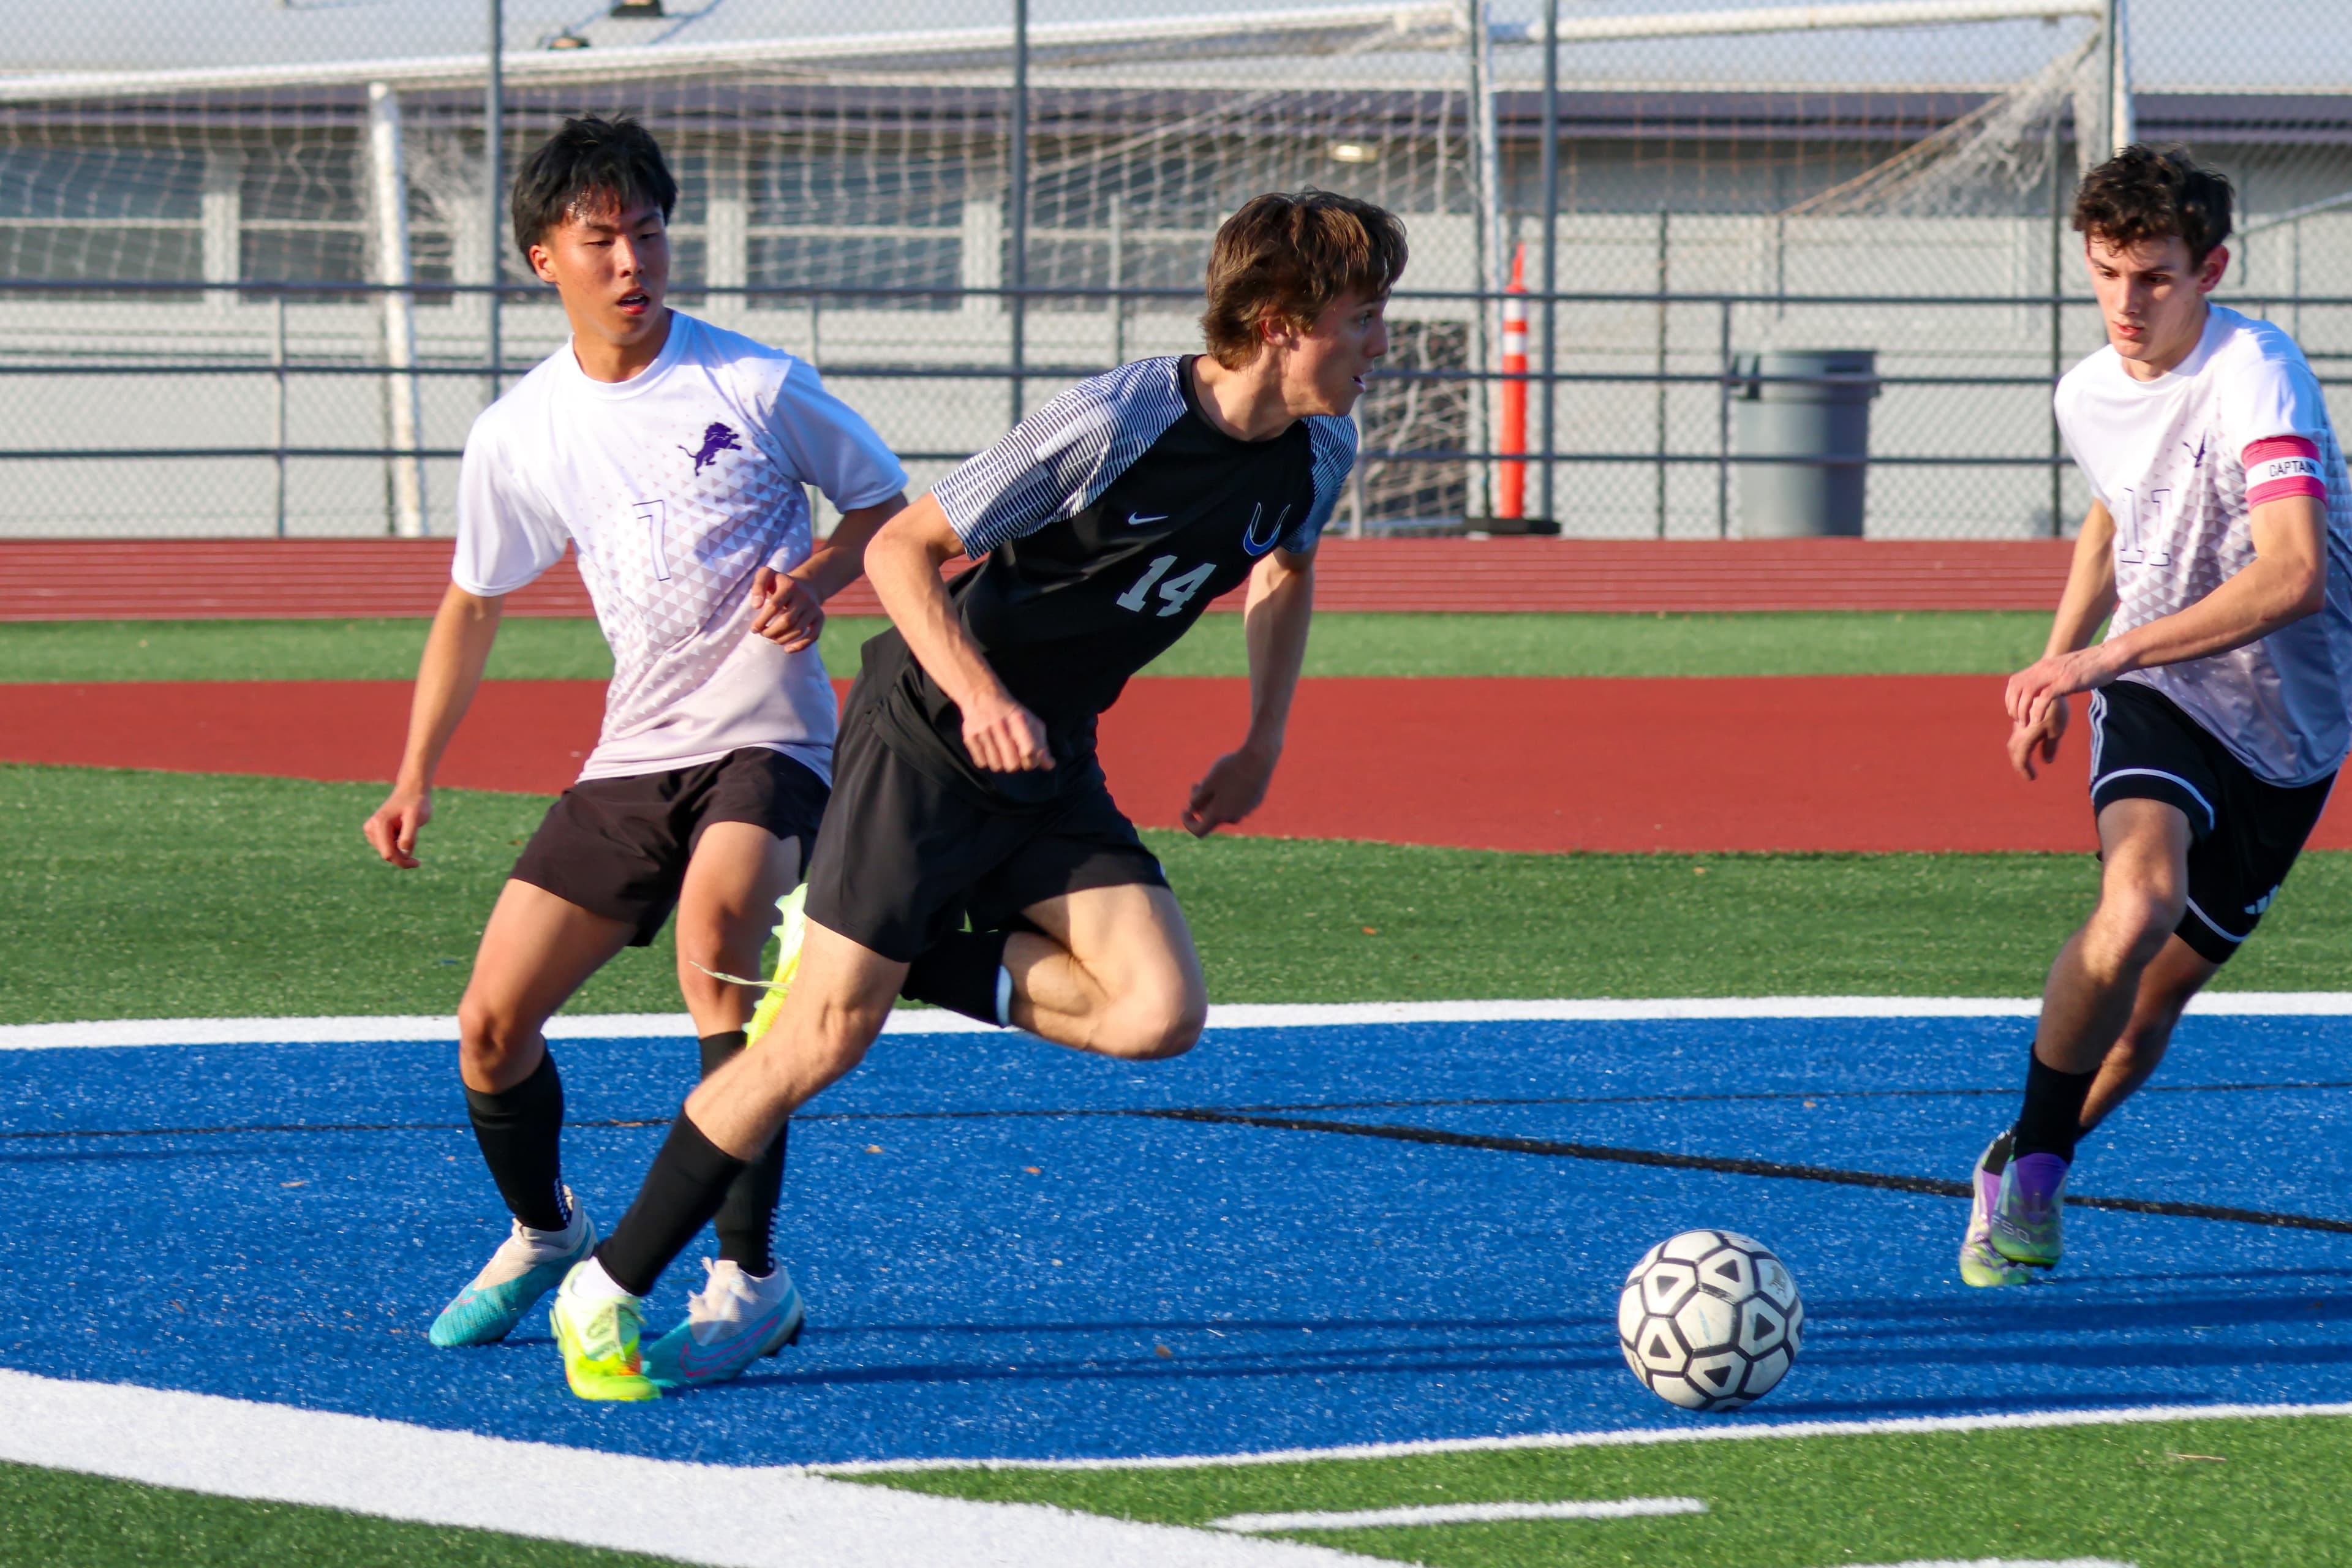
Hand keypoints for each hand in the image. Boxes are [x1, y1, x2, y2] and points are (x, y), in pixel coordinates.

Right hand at [364, 783, 431, 867]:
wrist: (412, 791)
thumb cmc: (416, 803)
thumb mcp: (416, 817)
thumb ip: (410, 834)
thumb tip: (404, 852)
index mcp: (379, 824)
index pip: (388, 853)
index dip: (402, 862)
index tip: (417, 863)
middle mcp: (371, 828)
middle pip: (387, 854)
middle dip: (402, 858)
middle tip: (417, 859)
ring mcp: (371, 831)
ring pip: (387, 852)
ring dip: (401, 851)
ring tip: (410, 833)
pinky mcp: (375, 833)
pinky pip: (387, 847)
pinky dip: (398, 846)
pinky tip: (404, 832)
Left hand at [749, 567, 823, 651]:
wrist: (805, 584)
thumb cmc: (779, 583)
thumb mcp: (766, 576)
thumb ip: (758, 586)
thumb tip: (756, 605)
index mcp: (789, 585)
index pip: (774, 606)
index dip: (762, 620)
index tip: (754, 628)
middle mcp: (804, 596)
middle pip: (786, 621)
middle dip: (771, 632)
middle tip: (763, 634)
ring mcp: (814, 608)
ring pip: (798, 630)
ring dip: (781, 639)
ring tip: (772, 639)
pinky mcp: (820, 618)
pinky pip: (813, 636)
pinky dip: (800, 646)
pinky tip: (787, 649)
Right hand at [961, 689, 1051, 772]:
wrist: (982, 696)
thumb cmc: (1011, 713)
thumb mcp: (1031, 722)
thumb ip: (1042, 744)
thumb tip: (1050, 765)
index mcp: (1019, 719)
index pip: (1029, 751)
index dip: (1033, 761)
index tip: (1031, 759)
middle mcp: (1000, 725)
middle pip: (1012, 764)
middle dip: (1017, 765)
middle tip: (1015, 756)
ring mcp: (983, 731)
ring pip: (996, 766)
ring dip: (1001, 763)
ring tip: (1001, 752)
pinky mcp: (969, 737)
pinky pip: (981, 763)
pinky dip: (987, 761)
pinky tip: (990, 750)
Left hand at [1182, 743, 1276, 836]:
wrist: (1259, 758)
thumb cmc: (1230, 769)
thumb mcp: (1208, 782)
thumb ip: (1197, 798)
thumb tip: (1193, 808)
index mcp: (1219, 815)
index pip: (1199, 831)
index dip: (1188, 823)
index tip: (1185, 810)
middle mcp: (1233, 817)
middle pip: (1212, 817)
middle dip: (1201, 804)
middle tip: (1196, 783)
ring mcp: (1247, 810)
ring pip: (1225, 809)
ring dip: (1215, 798)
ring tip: (1213, 778)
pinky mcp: (1255, 802)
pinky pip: (1238, 803)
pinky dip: (1229, 795)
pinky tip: (1231, 776)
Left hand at [2005, 646, 2120, 733]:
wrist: (2108, 657)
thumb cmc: (2089, 667)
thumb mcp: (2063, 672)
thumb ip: (2051, 680)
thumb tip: (2044, 693)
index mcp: (2041, 666)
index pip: (2014, 682)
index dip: (2010, 698)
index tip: (2015, 712)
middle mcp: (2044, 669)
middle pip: (2016, 687)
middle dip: (2013, 706)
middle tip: (2019, 721)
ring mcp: (2054, 674)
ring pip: (2026, 692)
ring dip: (2022, 710)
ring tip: (2026, 723)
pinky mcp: (2065, 681)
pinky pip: (2044, 697)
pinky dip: (2037, 710)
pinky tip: (2038, 721)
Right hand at [2007, 692, 2068, 780]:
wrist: (2047, 684)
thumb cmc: (2055, 709)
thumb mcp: (2056, 729)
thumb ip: (2050, 745)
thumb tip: (2047, 761)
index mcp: (2025, 737)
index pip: (2020, 759)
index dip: (2025, 770)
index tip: (2032, 778)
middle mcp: (2018, 730)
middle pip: (2014, 750)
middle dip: (2020, 762)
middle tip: (2027, 770)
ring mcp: (2017, 721)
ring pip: (2014, 739)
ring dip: (2019, 750)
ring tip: (2028, 755)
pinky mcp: (2018, 713)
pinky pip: (2015, 728)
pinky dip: (2019, 738)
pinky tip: (2028, 737)